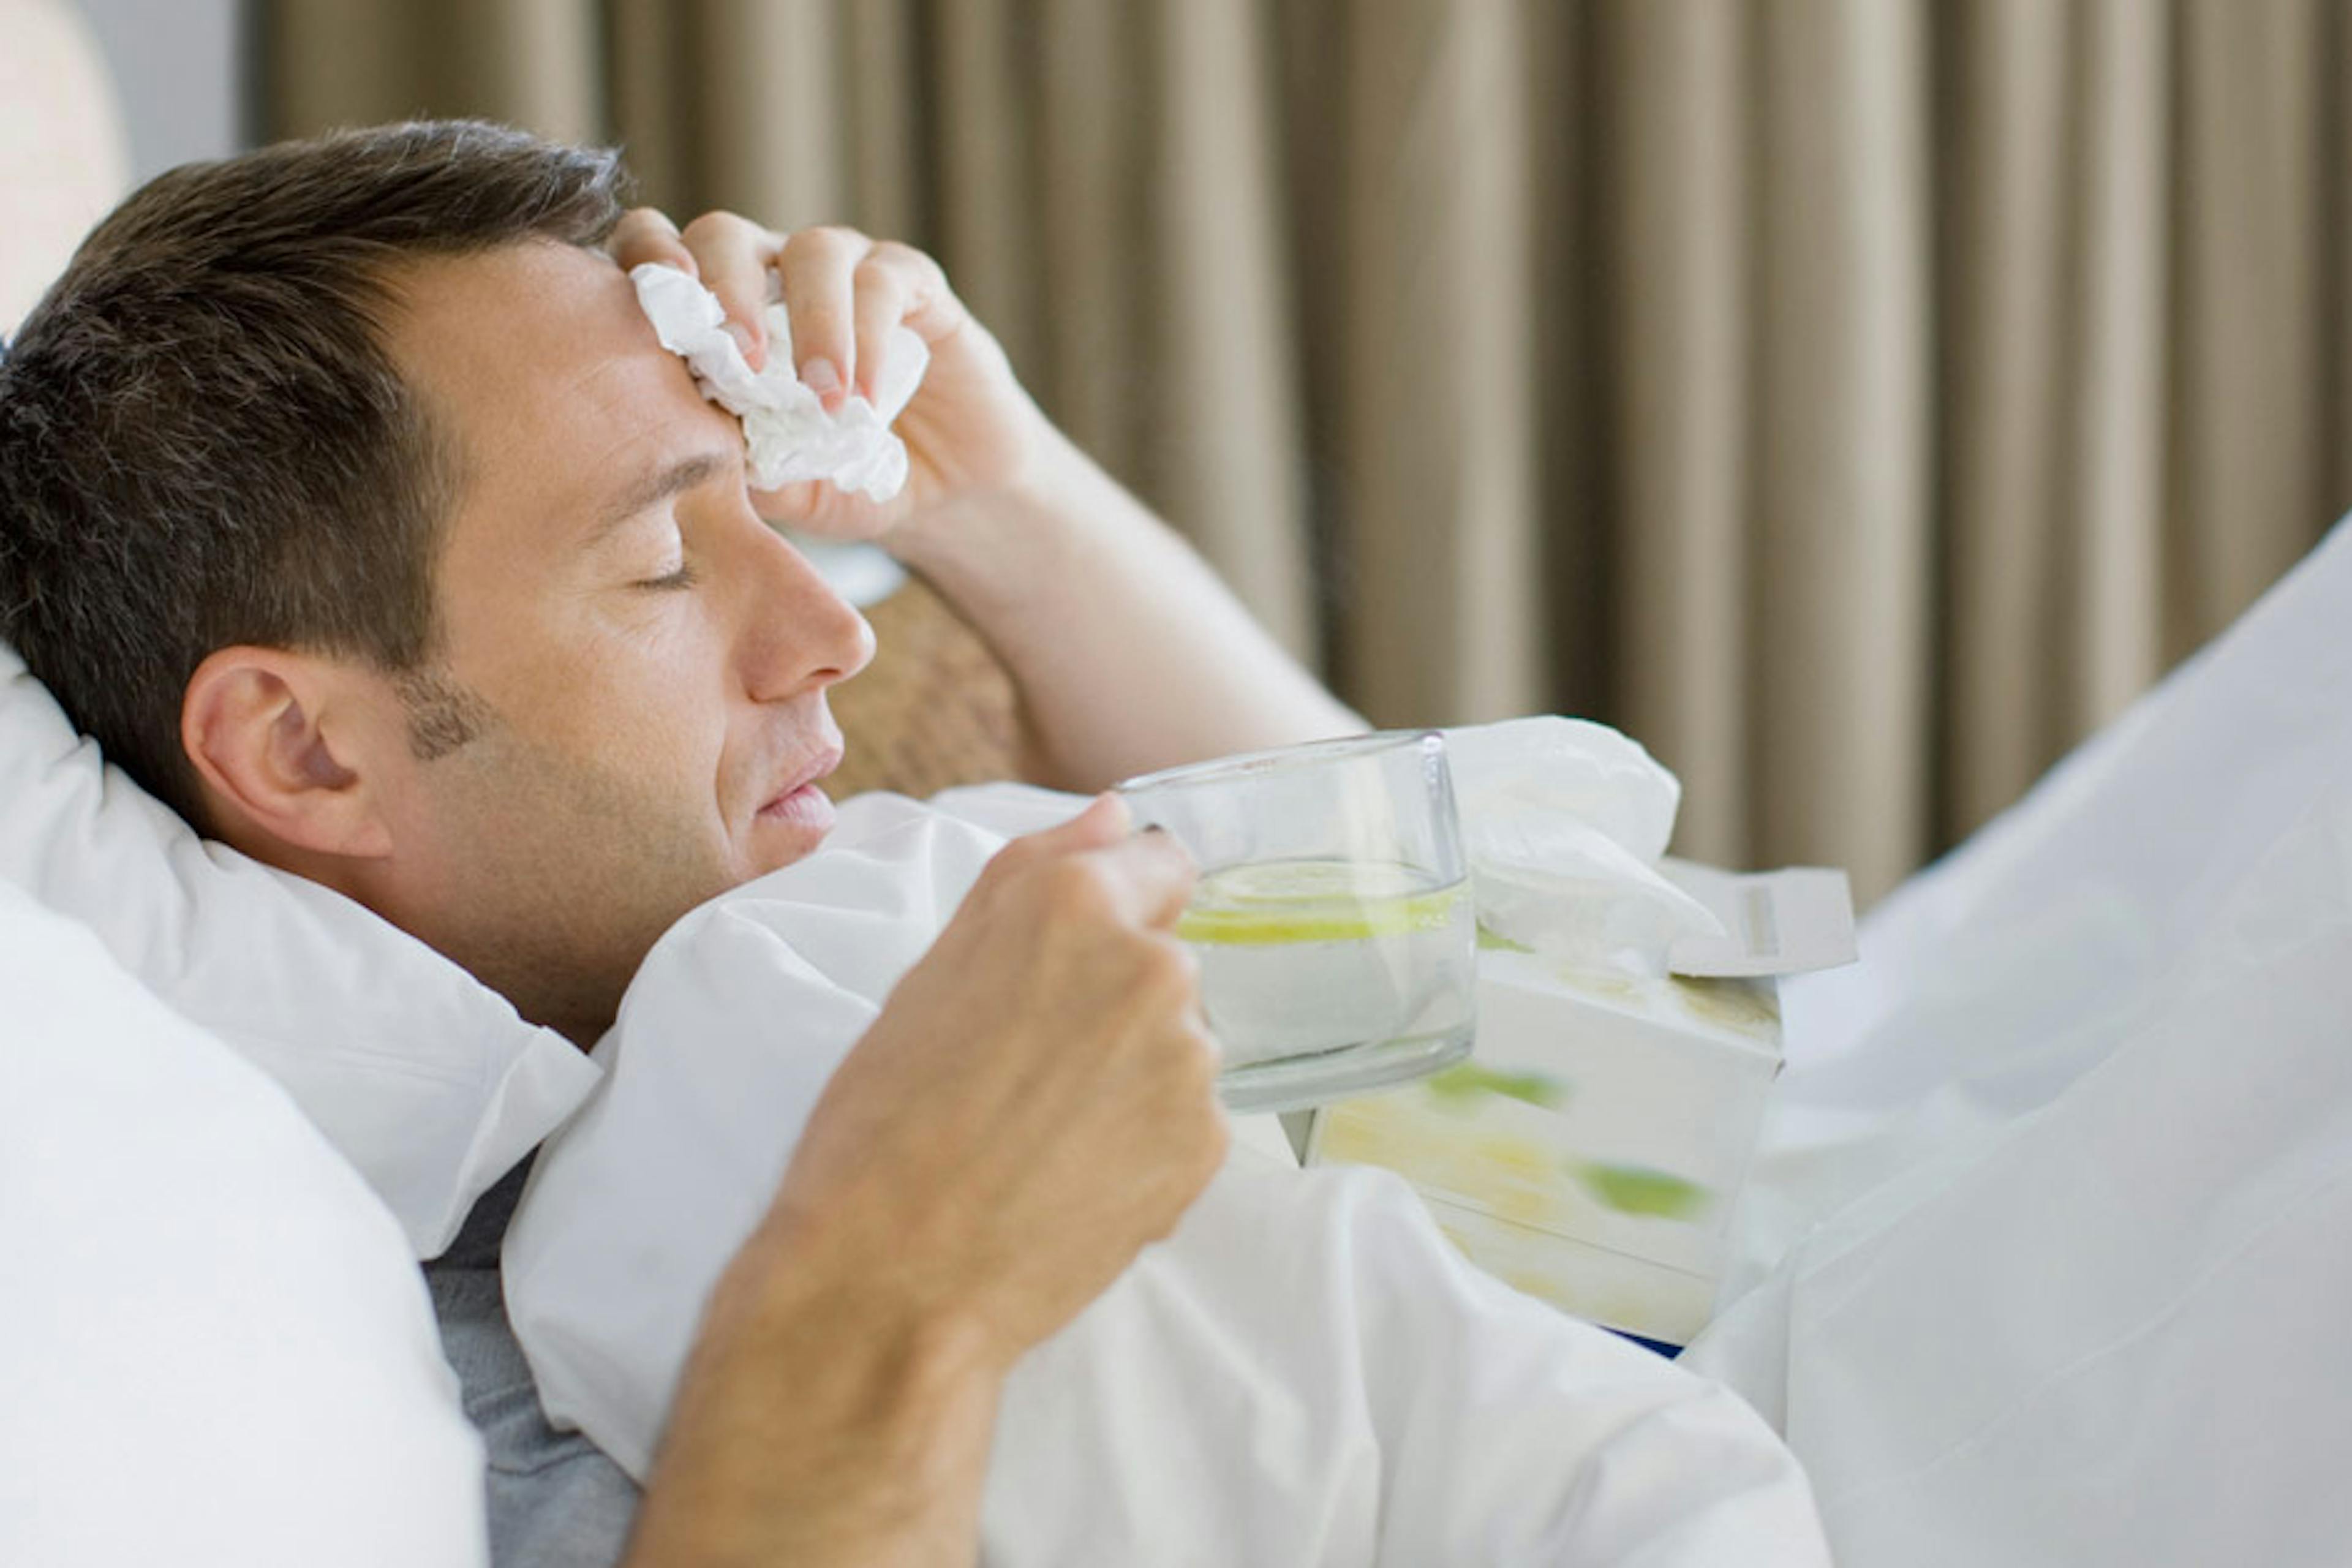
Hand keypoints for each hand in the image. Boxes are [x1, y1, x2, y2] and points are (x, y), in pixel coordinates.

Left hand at [608, 208, 1047, 544]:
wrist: (939, 496)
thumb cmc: (838, 481)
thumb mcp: (775, 485)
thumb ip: (731, 460)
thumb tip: (683, 442)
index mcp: (721, 311)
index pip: (662, 252)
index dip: (645, 260)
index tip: (652, 308)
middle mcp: (775, 274)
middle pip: (725, 235)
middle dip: (724, 290)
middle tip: (738, 361)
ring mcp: (845, 270)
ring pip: (812, 251)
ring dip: (812, 323)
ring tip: (820, 396)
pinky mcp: (914, 282)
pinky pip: (883, 284)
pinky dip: (869, 339)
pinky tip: (864, 400)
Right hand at [736, 792, 1226, 1368]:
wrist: (888, 1281)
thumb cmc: (881, 1123)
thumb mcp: (931, 970)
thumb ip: (1033, 873)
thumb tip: (1113, 816)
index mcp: (1078, 904)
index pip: (1159, 861)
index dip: (1113, 910)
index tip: (1066, 964)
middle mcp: (1154, 968)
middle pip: (1163, 961)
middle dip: (1112, 1000)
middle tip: (1022, 1069)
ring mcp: (1190, 1062)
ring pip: (1174, 1045)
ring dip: (1129, 1074)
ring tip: (1039, 1132)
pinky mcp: (1208, 1146)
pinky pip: (1185, 1121)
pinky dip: (1142, 1143)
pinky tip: (1069, 1177)